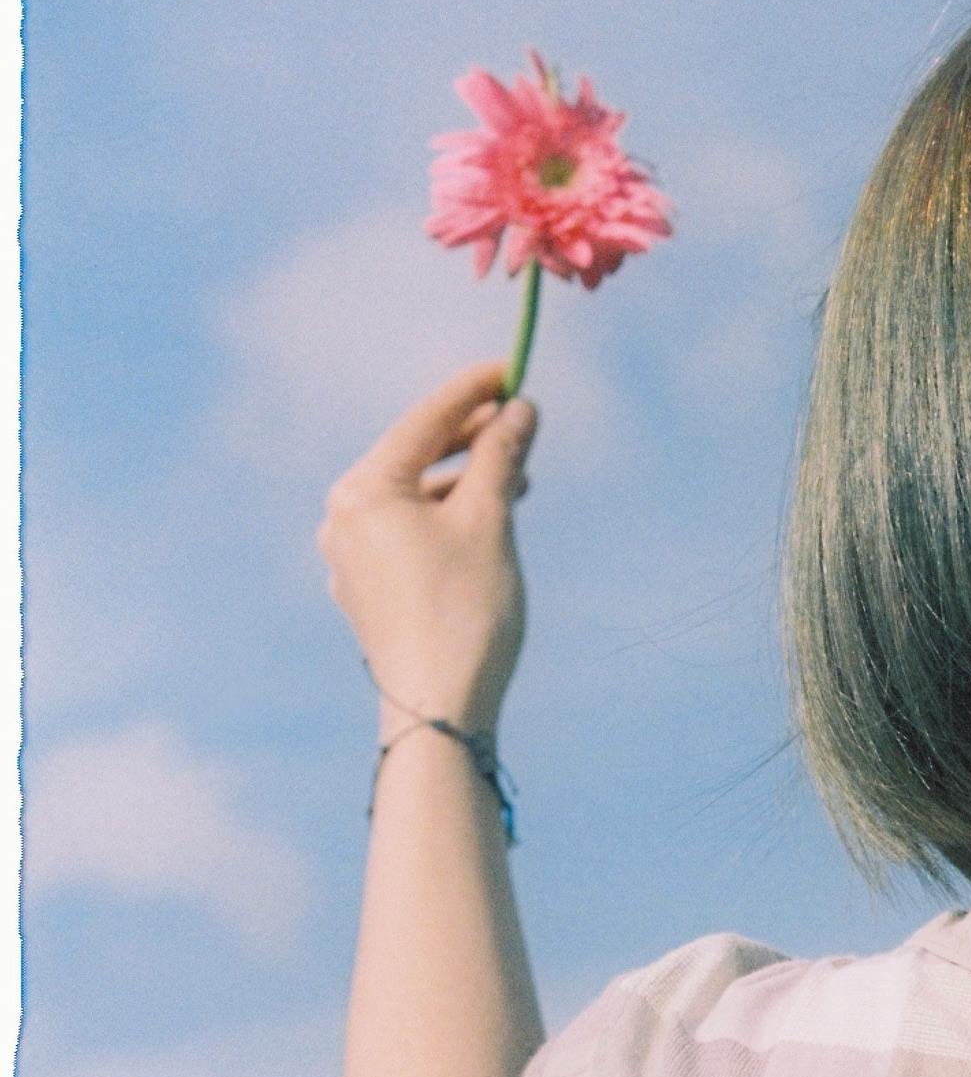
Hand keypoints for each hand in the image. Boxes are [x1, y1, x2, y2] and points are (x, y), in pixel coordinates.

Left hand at [318, 362, 537, 730]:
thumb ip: (500, 455)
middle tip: (522, 422)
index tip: (511, 369)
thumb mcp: (490, 520)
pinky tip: (484, 525)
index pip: (425, 420)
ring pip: (413, 497)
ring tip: (516, 480)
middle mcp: (343, 516)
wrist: (439, 708)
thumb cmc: (465, 610)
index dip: (473, 391)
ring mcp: (348, 556)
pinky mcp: (365, 589)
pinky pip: (406, 533)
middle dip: (471, 440)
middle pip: (415, 456)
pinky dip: (446, 519)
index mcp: (364, 489)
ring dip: (464, 482)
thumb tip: (516, 409)